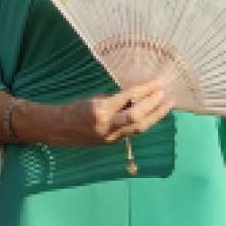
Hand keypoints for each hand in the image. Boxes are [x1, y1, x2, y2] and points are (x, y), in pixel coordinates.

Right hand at [41, 80, 168, 148]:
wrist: (58, 128)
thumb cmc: (74, 107)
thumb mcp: (94, 98)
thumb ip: (115, 99)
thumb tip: (137, 94)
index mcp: (100, 110)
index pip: (128, 98)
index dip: (146, 89)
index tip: (158, 82)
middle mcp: (106, 125)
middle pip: (137, 117)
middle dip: (154, 105)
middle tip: (166, 94)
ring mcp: (109, 137)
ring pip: (139, 128)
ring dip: (155, 116)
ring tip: (167, 105)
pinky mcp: (111, 143)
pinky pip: (132, 132)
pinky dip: (145, 122)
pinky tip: (153, 115)